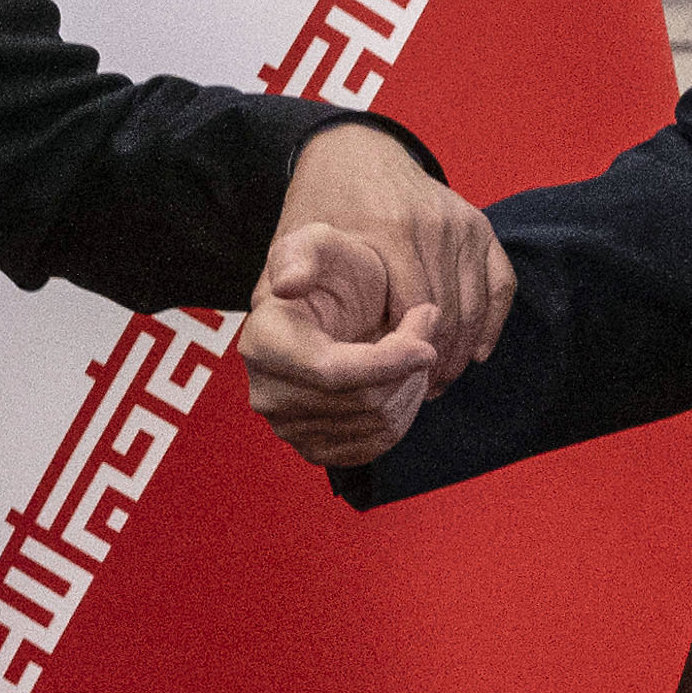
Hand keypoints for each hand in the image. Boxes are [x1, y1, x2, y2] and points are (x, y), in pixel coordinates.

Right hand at [232, 230, 439, 469]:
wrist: (330, 308)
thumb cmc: (331, 273)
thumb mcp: (321, 244)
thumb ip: (303, 255)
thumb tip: (288, 285)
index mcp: (264, 343)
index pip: (334, 372)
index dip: (389, 360)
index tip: (427, 336)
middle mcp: (268, 393)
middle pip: (363, 401)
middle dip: (408, 366)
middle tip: (422, 329)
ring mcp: (289, 426)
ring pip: (377, 423)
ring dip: (409, 386)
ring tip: (408, 350)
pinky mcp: (316, 448)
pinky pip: (376, 444)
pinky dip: (400, 413)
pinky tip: (398, 380)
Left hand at [258, 124, 508, 382]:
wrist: (354, 153)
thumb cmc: (321, 208)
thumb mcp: (294, 235)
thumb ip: (288, 267)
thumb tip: (287, 288)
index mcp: (390, 229)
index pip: (412, 313)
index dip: (403, 356)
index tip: (388, 385)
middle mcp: (434, 224)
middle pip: (448, 314)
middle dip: (435, 361)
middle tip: (419, 394)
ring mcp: (462, 223)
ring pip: (475, 306)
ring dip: (461, 351)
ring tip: (438, 380)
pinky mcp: (479, 225)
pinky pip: (500, 284)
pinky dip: (492, 322)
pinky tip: (475, 353)